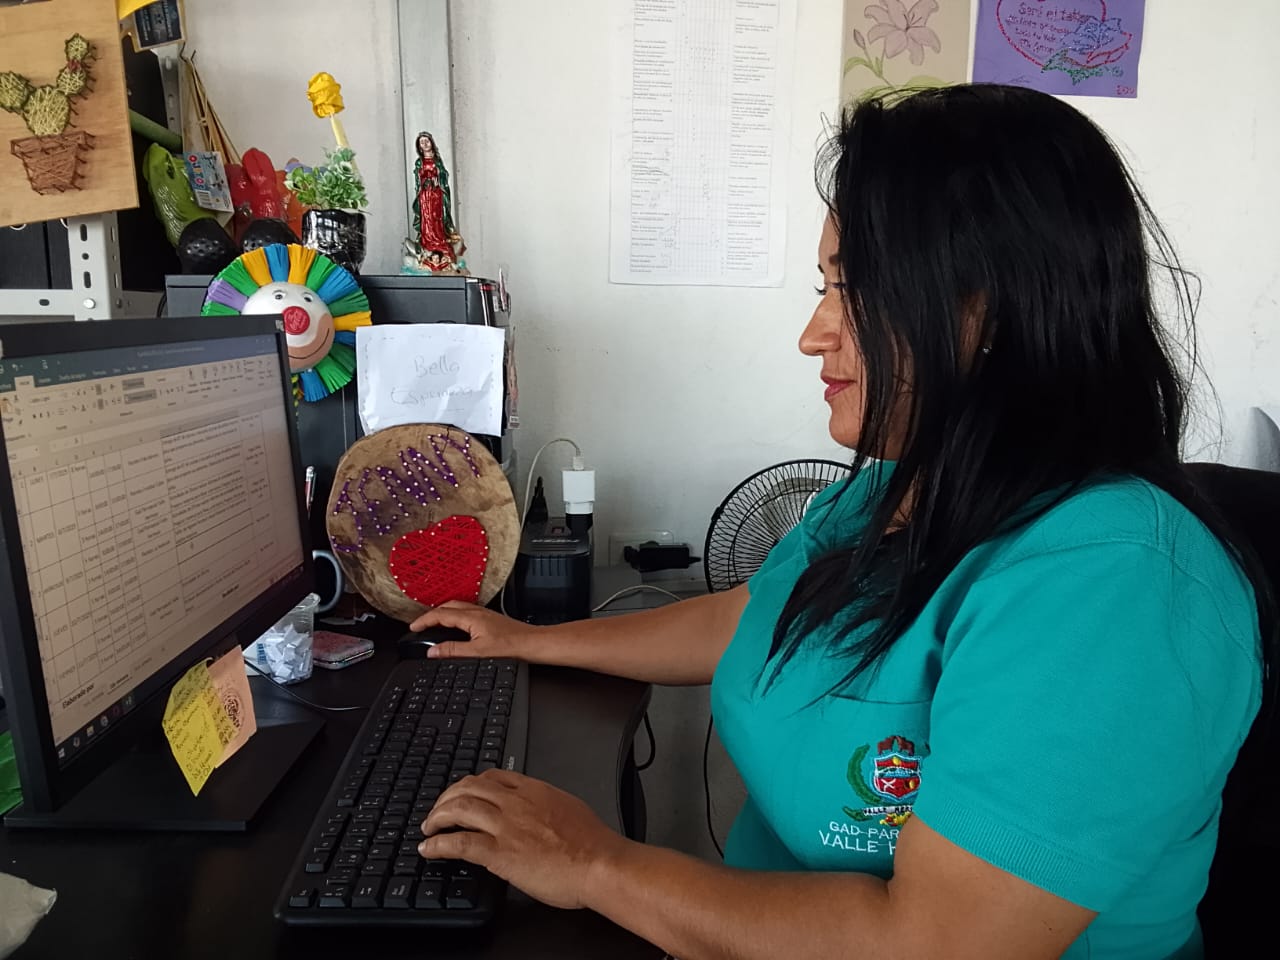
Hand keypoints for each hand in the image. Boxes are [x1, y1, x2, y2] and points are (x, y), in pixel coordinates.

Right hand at [409, 601, 538, 659]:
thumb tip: (433, 651)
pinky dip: (454, 617)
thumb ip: (453, 651)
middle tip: (421, 624)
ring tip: (434, 624)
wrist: (532, 643)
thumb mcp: (478, 652)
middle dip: (432, 614)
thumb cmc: (512, 646)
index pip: (440, 615)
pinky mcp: (490, 619)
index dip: (424, 620)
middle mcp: (477, 612)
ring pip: (458, 608)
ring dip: (443, 614)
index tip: (413, 627)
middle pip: (448, 607)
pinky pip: (466, 612)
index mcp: (471, 617)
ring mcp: (484, 614)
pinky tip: (458, 627)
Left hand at [419, 769, 627, 909]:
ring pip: (459, 809)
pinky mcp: (500, 853)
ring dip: (437, 817)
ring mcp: (506, 826)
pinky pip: (459, 843)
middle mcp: (516, 802)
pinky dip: (438, 845)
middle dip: (447, 798)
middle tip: (438, 811)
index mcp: (533, 790)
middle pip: (468, 788)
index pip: (491, 776)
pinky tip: (429, 849)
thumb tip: (535, 812)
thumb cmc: (591, 843)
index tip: (461, 793)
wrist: (599, 863)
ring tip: (429, 828)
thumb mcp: (567, 808)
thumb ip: (545, 806)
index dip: (469, 784)